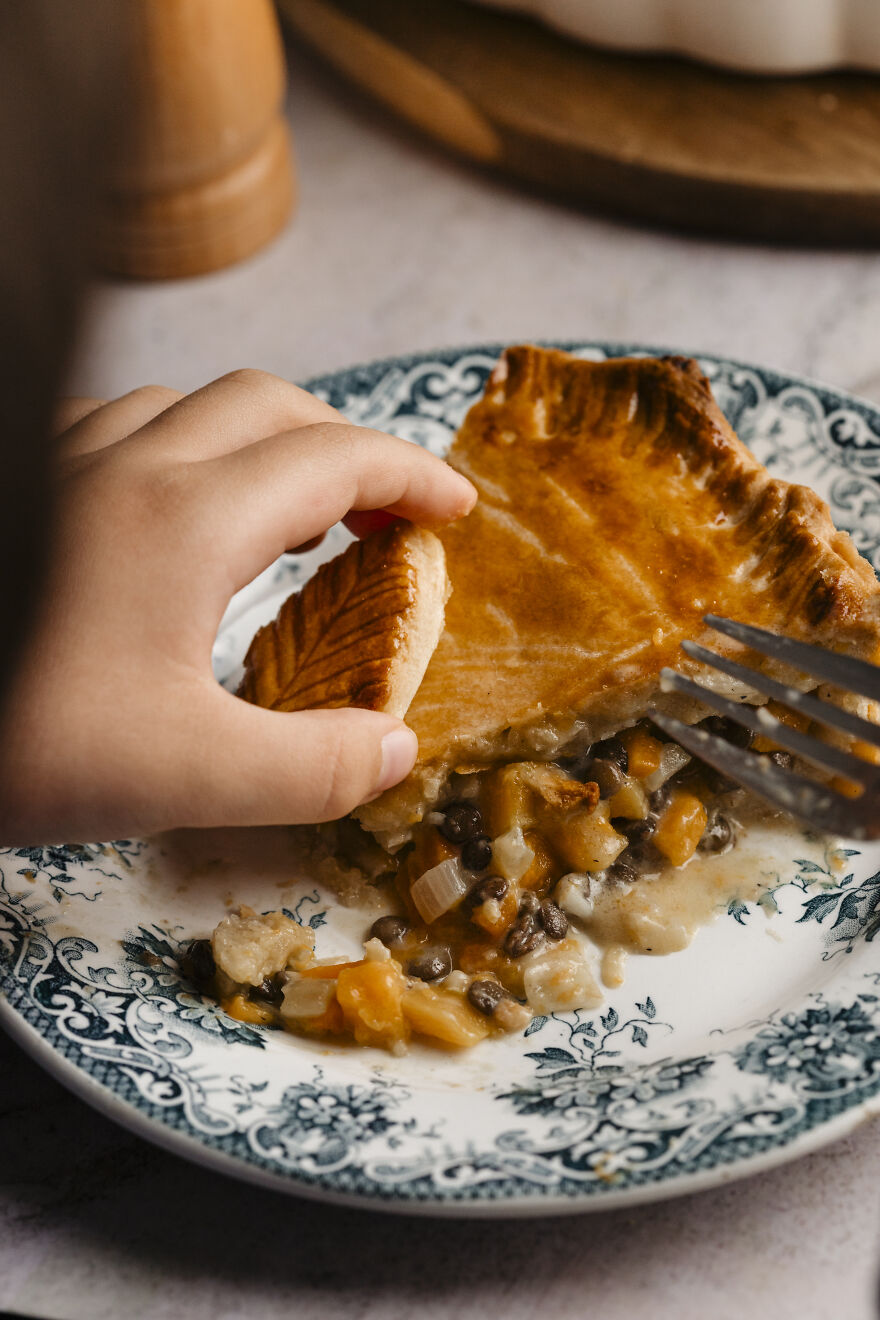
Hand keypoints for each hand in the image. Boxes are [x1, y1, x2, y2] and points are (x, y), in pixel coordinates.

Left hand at [0, 371, 475, 842]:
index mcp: (187, 520)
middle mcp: (127, 465)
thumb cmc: (22, 742)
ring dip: (264, 443)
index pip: (335, 458)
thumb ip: (312, 769)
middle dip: (348, 447)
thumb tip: (397, 751)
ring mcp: (60, 461)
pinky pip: (118, 426)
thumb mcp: (185, 778)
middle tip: (386, 516)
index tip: (457, 510)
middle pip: (271, 405)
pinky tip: (172, 513)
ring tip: (293, 514)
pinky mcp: (22, 482)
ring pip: (190, 406)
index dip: (413, 474)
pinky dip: (182, 450)